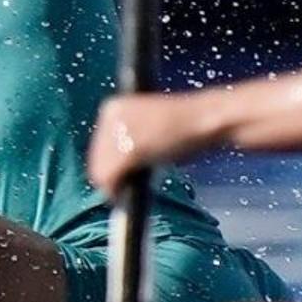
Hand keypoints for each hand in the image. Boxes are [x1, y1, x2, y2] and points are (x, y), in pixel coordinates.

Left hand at [89, 91, 212, 194]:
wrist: (206, 118)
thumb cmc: (184, 125)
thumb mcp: (148, 124)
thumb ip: (129, 140)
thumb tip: (117, 166)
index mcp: (113, 106)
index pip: (98, 144)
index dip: (107, 164)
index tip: (119, 175)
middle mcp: (111, 116)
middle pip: (96, 158)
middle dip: (109, 175)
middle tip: (121, 188)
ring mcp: (119, 133)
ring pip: (101, 170)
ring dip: (113, 185)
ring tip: (125, 192)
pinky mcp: (129, 149)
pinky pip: (111, 177)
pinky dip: (116, 190)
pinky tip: (125, 196)